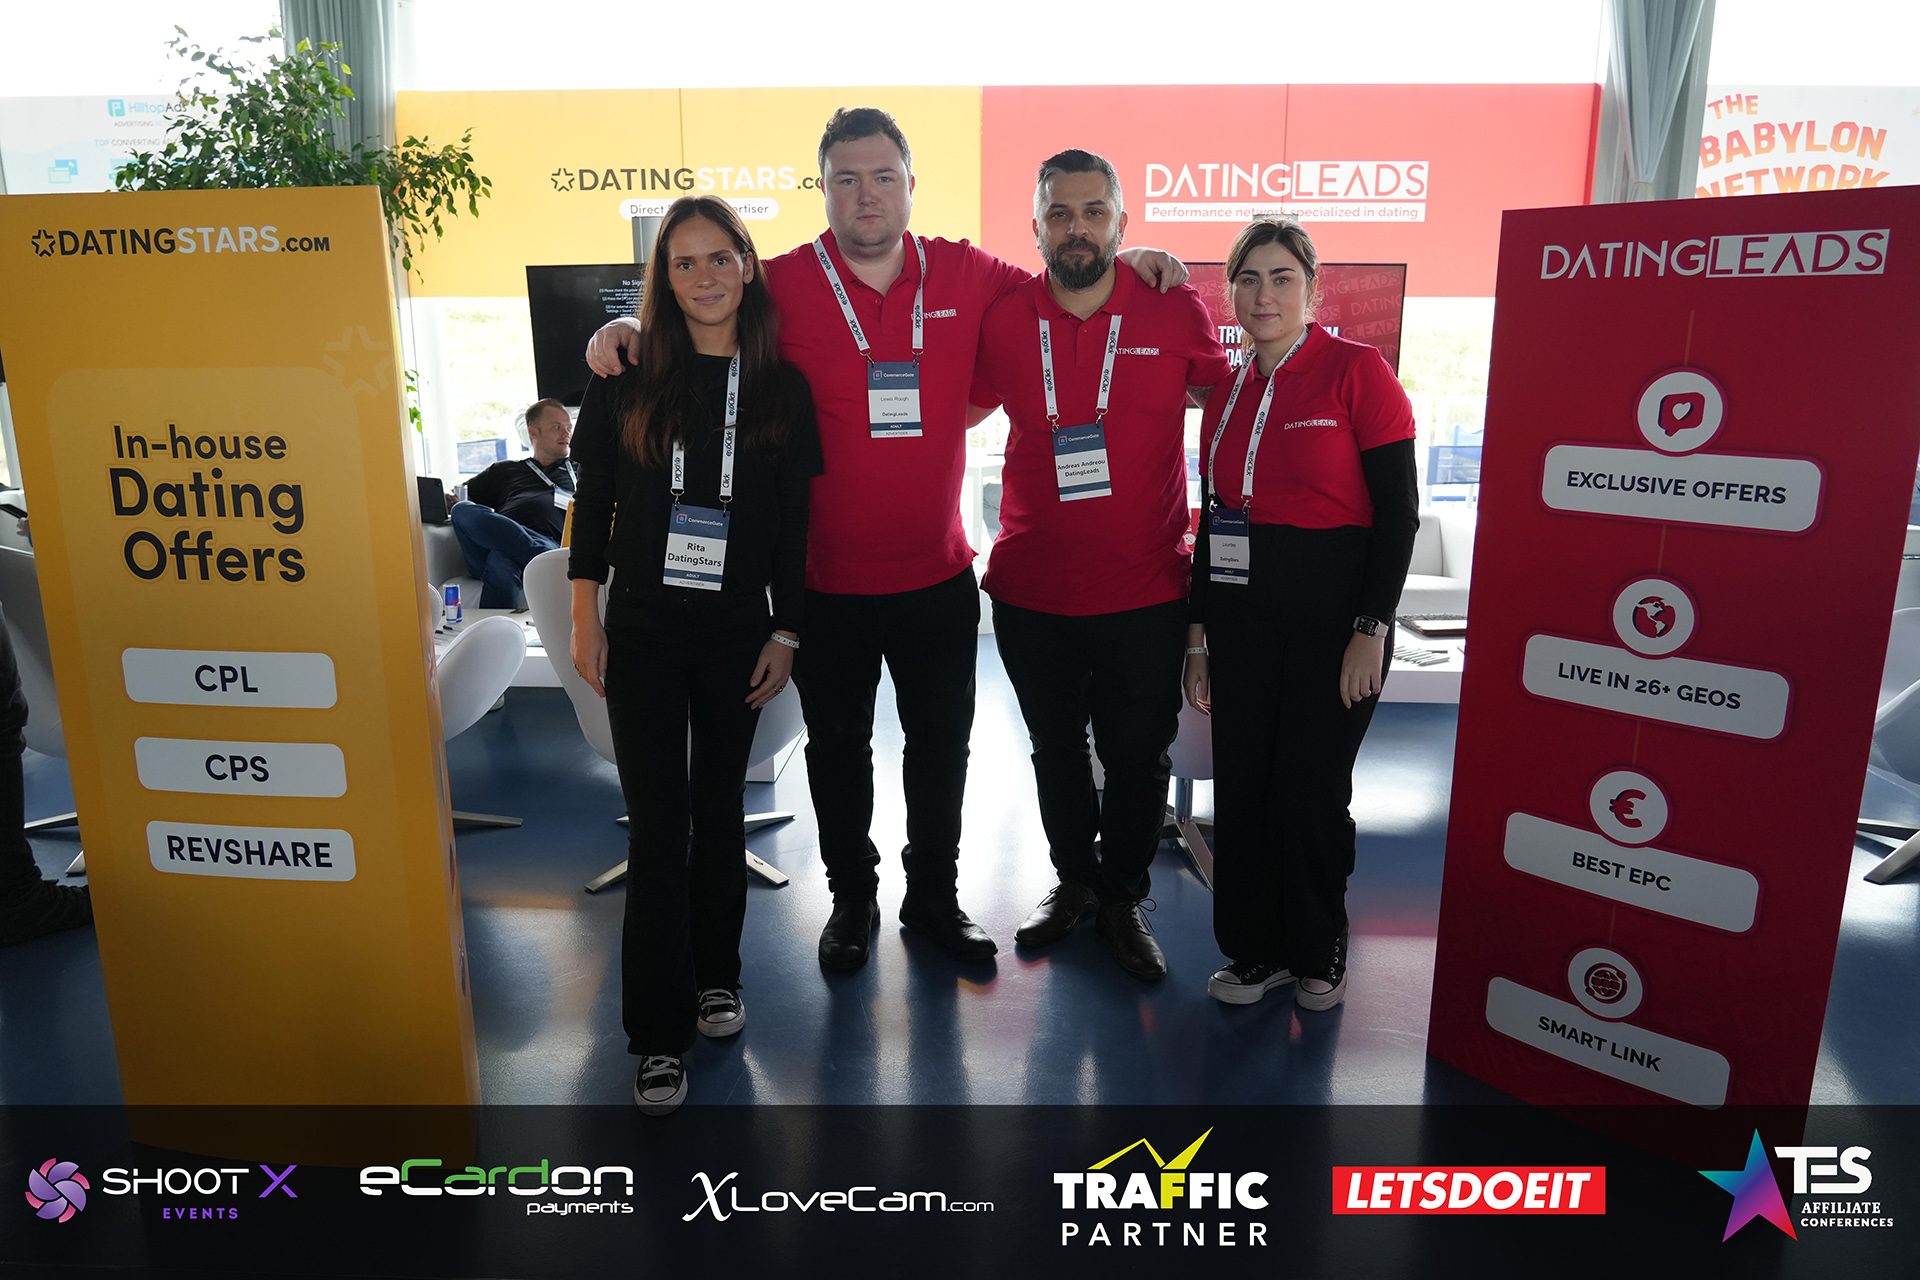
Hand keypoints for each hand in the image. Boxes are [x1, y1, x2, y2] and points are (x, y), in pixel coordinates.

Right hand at [569, 579, 607, 696]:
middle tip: (601, 689)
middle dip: (594, 685)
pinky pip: (578, 666)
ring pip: (581, 672)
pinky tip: (588, 669)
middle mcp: (579, 661)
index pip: (594, 680)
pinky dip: (583, 670)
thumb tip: (603, 674)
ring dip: (588, 678)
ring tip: (596, 681)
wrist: (583, 621)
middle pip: (587, 678)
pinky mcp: (573, 653)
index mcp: (588, 661)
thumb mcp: (605, 649)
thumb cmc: (595, 631)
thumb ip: (603, 663)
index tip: (603, 693)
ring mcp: (575, 657)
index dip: (599, 689)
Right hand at [585, 316, 644, 377]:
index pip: (608, 348)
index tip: (619, 370)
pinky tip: (604, 372)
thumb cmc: (630, 329)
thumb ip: (635, 349)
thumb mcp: (637, 337)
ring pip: (593, 358)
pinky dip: (596, 368)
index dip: (613, 361)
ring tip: (614, 372)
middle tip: (619, 371)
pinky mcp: (592, 346)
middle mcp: (600, 334)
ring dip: (603, 369)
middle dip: (609, 367)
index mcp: (610, 330)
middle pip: (599, 355)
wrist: (624, 324)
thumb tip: (633, 362)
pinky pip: (589, 358)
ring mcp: (594, 340)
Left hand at [746, 635, 795, 708]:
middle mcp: (782, 678)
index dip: (754, 696)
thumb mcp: (763, 659)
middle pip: (770, 694)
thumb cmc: (775, 647)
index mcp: (776, 676)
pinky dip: (773, 693)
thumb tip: (752, 684)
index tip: (747, 700)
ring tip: (760, 704)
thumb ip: (757, 673)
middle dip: (760, 700)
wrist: (785, 640)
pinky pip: (780, 688)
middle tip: (752, 706)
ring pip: (776, 692)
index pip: (763, 690)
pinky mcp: (786, 674)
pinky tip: (770, 694)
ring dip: (767, 699)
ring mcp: (785, 677)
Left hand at [1118, 246, 1189, 291]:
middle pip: (1179, 271)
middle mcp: (1170, 258)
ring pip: (1184, 273)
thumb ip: (1146, 275)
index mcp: (1161, 257)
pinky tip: (1171, 284)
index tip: (1162, 291)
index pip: (1168, 269)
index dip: (1166, 281)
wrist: (1141, 256)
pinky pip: (1185, 274)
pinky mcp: (1177, 266)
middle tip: (1163, 288)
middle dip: (1173, 282)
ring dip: (1177, 282)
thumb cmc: (1139, 262)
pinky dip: (1180, 280)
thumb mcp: (1138, 267)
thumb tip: (1154, 284)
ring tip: (1166, 286)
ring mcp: (1175, 262)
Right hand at [1183, 652, 1210, 713]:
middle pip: (1192, 701)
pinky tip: (1203, 698)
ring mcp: (1186, 682)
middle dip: (1200, 707)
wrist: (1195, 651)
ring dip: (1200, 703)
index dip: (1200, 709)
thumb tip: (1204, 699)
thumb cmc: (1200, 661)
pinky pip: (1192, 692)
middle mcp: (1186, 685)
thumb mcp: (1205, 676)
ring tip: (1208, 705)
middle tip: (1209, 710)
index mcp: (1190, 685)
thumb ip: (1204, 689)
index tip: (1207, 713)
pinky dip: (1197, 697)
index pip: (1194, 702)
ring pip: (1192, 697)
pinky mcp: (1188, 680)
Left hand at [1339, 631, 1386, 708]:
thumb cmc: (1357, 645)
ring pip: (1365, 692)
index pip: (1343, 690)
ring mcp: (1365, 671)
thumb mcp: (1346, 658)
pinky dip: (1376, 690)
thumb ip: (1347, 671)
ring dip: (1366, 694)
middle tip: (1359, 697)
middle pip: (1354, 693)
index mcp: (1345, 669)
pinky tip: (1375, 688)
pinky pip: (1376, 686)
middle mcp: (1354, 672)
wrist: (1368, 635)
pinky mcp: (1376, 670)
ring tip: (1368, 691)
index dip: (1345, 699)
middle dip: (1356, 698)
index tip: (1348, 704)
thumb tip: (1350, 683)